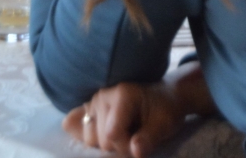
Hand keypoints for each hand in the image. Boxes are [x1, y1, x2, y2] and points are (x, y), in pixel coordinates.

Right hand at [63, 82, 183, 156]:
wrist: (162, 98)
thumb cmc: (164, 109)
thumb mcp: (164, 124)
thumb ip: (149, 138)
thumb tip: (136, 151)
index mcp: (122, 95)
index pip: (112, 134)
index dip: (127, 146)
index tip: (141, 142)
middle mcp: (102, 96)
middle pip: (101, 140)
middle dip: (119, 147)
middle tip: (136, 139)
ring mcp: (92, 103)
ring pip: (90, 140)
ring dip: (108, 145)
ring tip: (125, 135)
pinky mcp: (87, 112)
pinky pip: (81, 133)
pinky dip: (94, 139)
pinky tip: (107, 134)